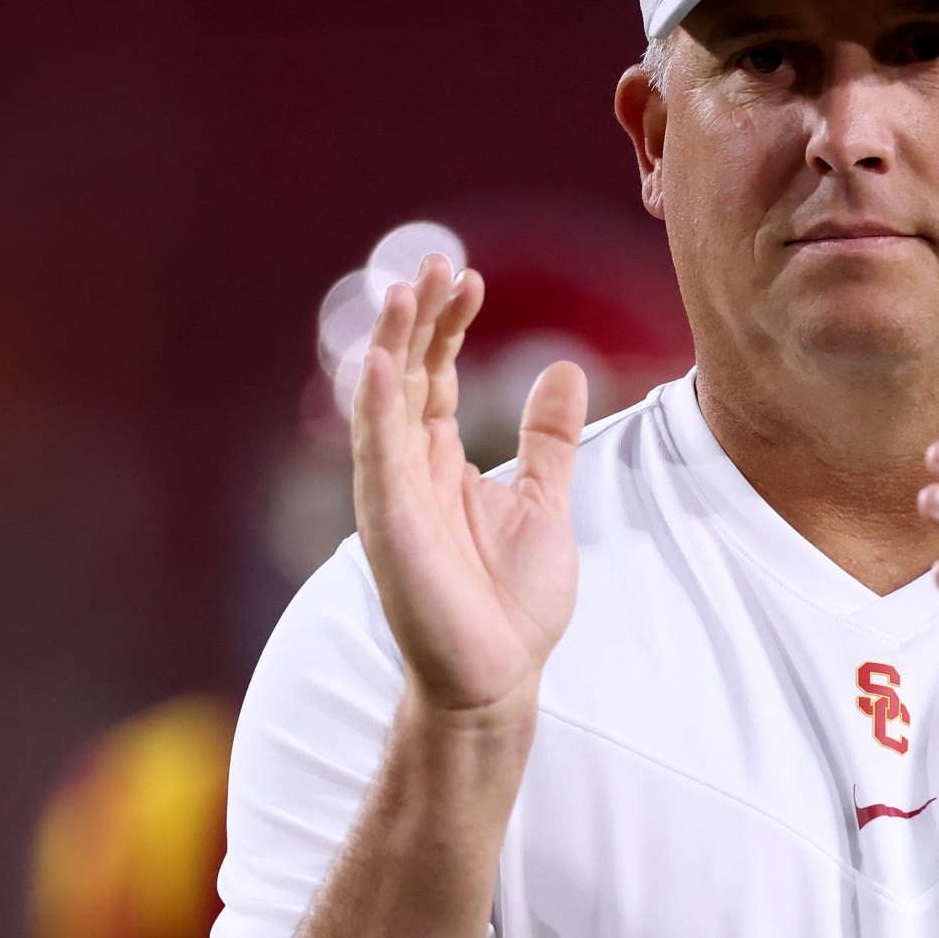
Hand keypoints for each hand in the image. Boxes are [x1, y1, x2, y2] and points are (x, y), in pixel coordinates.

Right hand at [353, 254, 587, 715]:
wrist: (501, 674)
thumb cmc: (515, 601)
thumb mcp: (545, 501)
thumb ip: (548, 439)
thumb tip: (563, 368)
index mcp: (442, 460)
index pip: (436, 374)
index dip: (450, 325)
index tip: (471, 279)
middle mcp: (410, 468)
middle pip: (406, 373)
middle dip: (419, 318)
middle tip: (436, 264)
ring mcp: (393, 493)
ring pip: (383, 402)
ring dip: (391, 344)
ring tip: (405, 290)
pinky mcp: (387, 523)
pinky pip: (376, 455)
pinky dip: (375, 407)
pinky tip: (378, 361)